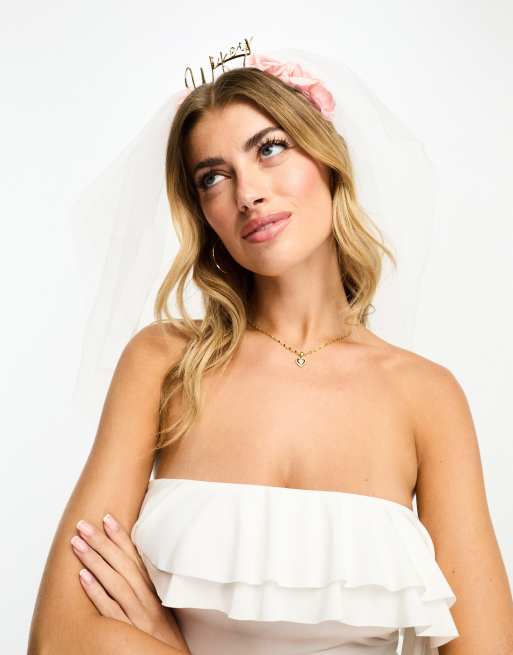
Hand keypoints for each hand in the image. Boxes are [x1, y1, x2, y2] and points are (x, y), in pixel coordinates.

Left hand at [70, 513, 190, 652]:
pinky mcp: (128, 633)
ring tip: (77, 544)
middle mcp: (147, 599)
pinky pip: (109, 610)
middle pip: (123, 565)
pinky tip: (82, 577)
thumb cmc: (165, 637)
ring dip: (95, 560)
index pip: (136, 557)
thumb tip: (128, 564)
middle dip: (102, 542)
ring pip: (115, 582)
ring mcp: (138, 615)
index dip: (121, 537)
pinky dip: (96, 592)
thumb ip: (146, 588)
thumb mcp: (161, 607)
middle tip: (83, 525)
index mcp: (155, 590)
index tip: (107, 518)